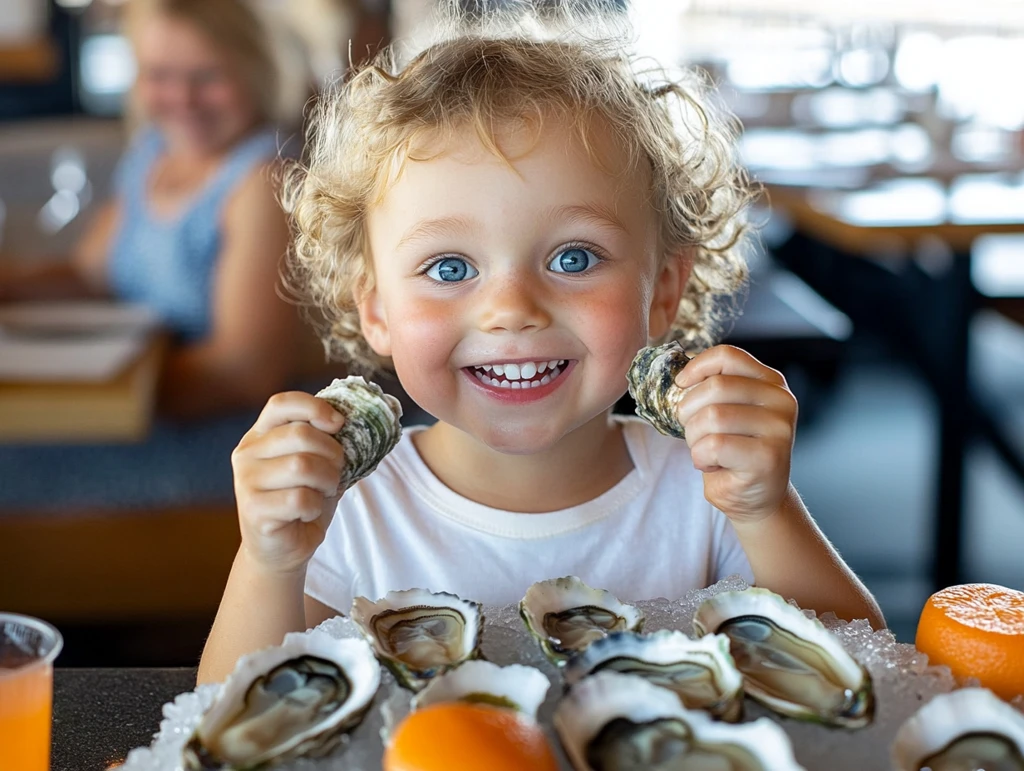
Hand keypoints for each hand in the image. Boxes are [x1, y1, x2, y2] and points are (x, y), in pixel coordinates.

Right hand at [231, 392, 345, 573]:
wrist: (282, 549)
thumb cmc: (301, 500)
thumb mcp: (313, 464)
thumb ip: (323, 440)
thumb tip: (348, 420)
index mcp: (259, 435)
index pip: (281, 403)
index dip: (314, 407)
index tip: (339, 424)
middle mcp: (247, 454)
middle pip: (300, 434)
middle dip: (332, 453)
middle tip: (335, 472)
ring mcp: (246, 482)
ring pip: (302, 466)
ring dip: (327, 481)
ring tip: (323, 492)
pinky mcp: (253, 510)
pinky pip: (300, 499)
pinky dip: (315, 507)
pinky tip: (307, 513)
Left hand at [674, 345, 796, 524]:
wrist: (757, 498)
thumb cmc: (734, 452)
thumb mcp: (726, 411)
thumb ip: (714, 389)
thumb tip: (682, 376)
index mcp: (770, 382)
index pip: (728, 356)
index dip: (696, 367)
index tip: (681, 385)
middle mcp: (781, 401)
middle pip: (716, 386)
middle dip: (689, 410)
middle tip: (693, 430)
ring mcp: (779, 429)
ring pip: (712, 416)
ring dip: (694, 438)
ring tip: (706, 451)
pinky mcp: (768, 457)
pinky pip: (714, 446)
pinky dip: (701, 457)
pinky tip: (713, 465)